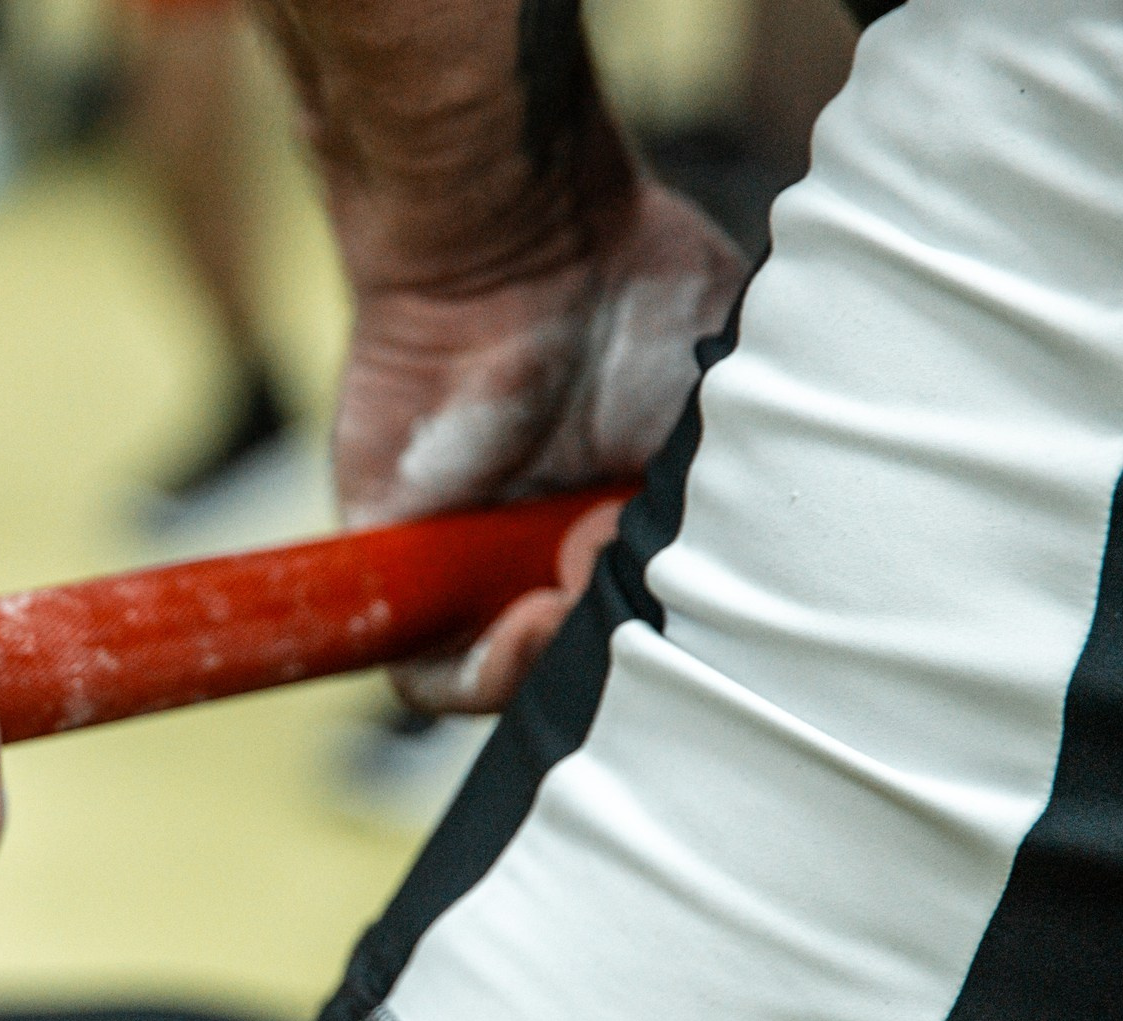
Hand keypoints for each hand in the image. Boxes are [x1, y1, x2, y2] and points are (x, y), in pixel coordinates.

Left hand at [337, 181, 742, 713]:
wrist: (520, 240)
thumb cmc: (637, 298)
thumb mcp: (718, 414)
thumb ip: (724, 508)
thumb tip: (717, 601)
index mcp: (630, 520)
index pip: (648, 633)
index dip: (678, 647)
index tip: (704, 605)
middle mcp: (549, 552)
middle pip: (582, 670)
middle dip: (622, 656)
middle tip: (630, 570)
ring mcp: (474, 562)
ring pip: (509, 678)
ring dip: (554, 660)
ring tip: (577, 570)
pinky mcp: (398, 561)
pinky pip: (426, 672)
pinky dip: (480, 672)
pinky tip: (528, 617)